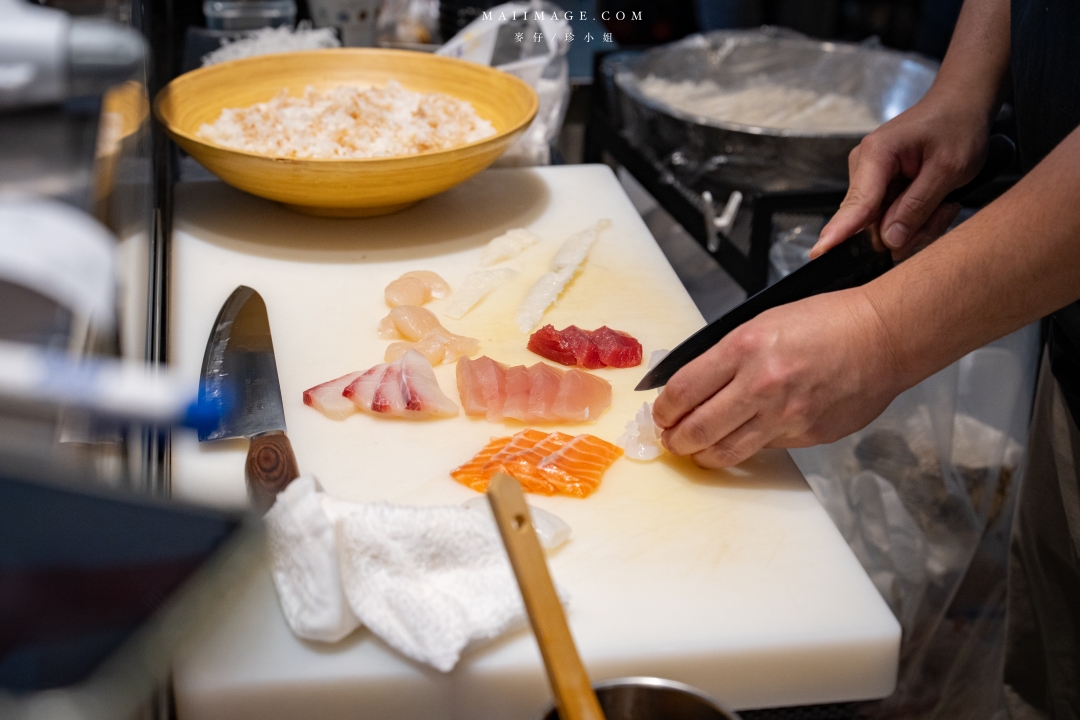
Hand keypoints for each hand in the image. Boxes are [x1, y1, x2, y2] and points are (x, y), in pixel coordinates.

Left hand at [652, 289, 904, 467]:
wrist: (882, 337)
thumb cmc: (825, 321)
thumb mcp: (761, 323)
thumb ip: (725, 355)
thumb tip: (692, 386)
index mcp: (744, 348)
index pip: (683, 391)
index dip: (663, 410)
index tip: (661, 414)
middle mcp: (761, 385)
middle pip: (697, 430)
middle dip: (675, 439)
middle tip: (671, 438)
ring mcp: (786, 416)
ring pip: (726, 452)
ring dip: (703, 454)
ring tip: (696, 450)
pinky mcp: (807, 436)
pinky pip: (764, 449)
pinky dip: (747, 447)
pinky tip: (743, 438)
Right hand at [813, 99, 988, 259]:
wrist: (960, 106)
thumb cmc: (957, 126)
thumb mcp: (949, 168)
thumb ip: (918, 206)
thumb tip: (890, 240)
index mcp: (876, 155)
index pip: (857, 204)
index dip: (839, 231)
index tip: (819, 252)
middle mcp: (864, 168)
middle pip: (872, 223)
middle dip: (909, 229)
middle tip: (946, 210)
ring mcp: (869, 180)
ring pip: (883, 226)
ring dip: (918, 224)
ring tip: (945, 202)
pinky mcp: (878, 189)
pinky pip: (890, 219)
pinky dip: (916, 219)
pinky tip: (936, 202)